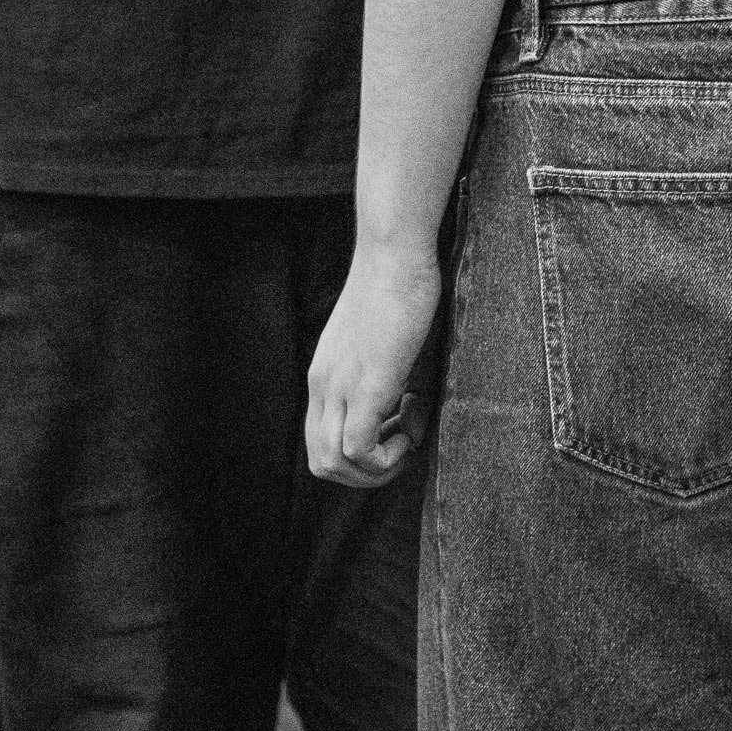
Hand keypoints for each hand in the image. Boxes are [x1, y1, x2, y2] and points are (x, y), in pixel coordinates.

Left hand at [306, 247, 442, 487]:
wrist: (394, 255)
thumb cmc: (398, 288)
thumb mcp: (381, 342)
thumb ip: (386, 378)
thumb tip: (409, 414)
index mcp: (324, 376)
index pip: (320, 441)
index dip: (358, 455)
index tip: (395, 432)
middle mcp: (323, 386)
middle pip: (321, 463)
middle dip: (364, 475)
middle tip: (401, 448)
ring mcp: (339, 387)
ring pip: (332, 464)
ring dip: (376, 470)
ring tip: (408, 437)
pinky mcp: (364, 386)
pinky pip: (357, 449)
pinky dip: (385, 456)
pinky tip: (411, 426)